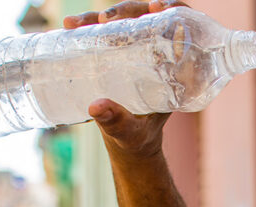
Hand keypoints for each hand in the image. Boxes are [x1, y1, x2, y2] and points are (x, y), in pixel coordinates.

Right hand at [63, 1, 188, 163]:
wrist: (129, 143)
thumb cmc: (138, 140)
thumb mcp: (130, 132)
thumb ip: (116, 122)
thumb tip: (96, 107)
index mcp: (176, 71)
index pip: (184, 29)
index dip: (174, 10)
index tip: (156, 8)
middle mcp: (160, 57)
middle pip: (150, 18)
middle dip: (127, 10)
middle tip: (104, 18)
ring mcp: (140, 54)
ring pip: (127, 22)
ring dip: (103, 16)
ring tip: (77, 23)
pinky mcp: (121, 56)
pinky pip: (109, 33)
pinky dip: (90, 27)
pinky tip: (71, 26)